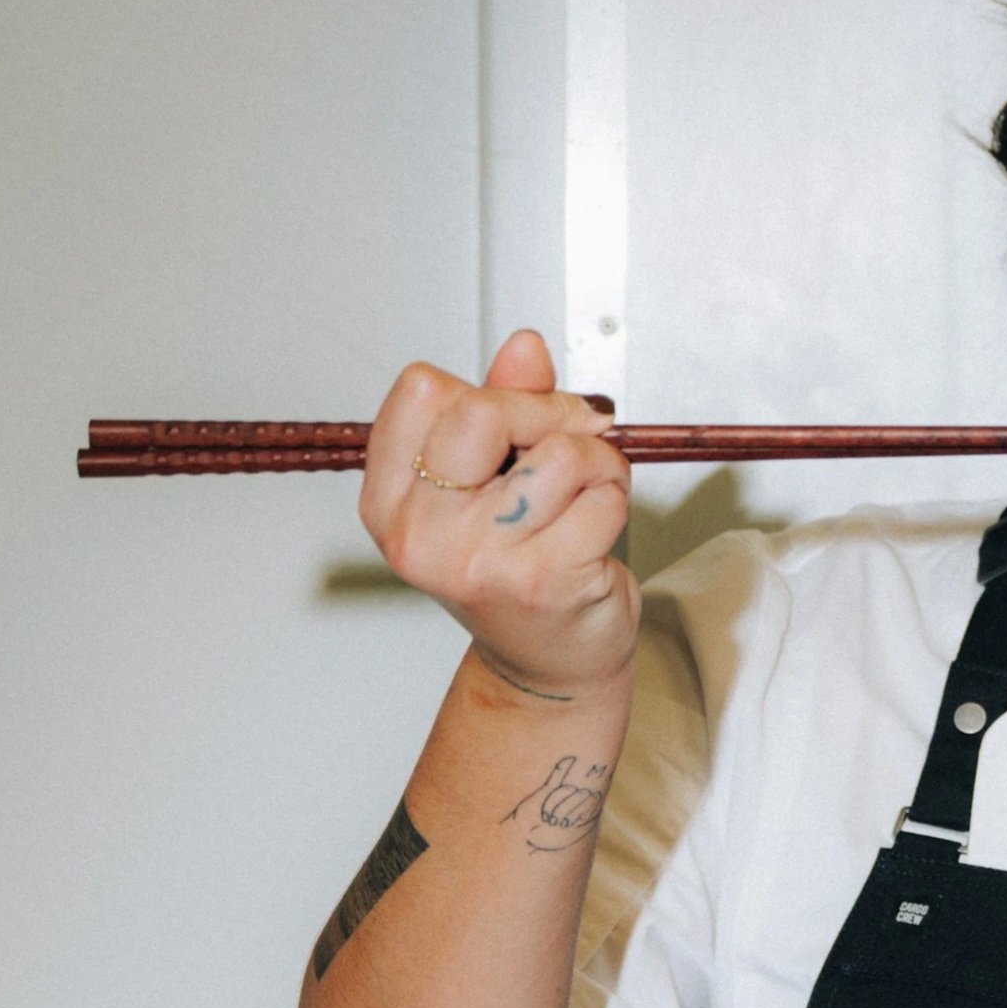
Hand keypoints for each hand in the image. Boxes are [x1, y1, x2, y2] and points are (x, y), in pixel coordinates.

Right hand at [360, 330, 637, 701]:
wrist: (548, 662)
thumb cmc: (518, 569)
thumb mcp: (491, 483)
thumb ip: (503, 406)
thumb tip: (525, 345)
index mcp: (390, 499)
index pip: (425, 390)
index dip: (487, 391)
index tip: (517, 417)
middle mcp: (421, 534)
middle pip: (482, 411)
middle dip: (548, 411)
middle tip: (573, 436)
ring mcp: (480, 561)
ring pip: (560, 453)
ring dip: (596, 461)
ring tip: (585, 493)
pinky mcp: (544, 581)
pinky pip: (603, 497)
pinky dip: (616, 500)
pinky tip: (596, 529)